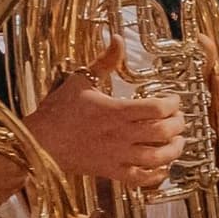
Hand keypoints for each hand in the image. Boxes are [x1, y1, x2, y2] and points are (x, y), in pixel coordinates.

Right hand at [25, 74, 187, 188]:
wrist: (38, 142)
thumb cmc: (58, 111)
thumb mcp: (80, 80)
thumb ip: (104, 61)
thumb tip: (116, 39)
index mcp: (116, 111)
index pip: (157, 108)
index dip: (173, 104)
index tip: (174, 100)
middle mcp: (121, 134)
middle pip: (163, 132)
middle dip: (178, 125)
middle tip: (180, 119)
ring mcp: (118, 155)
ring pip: (158, 157)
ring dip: (174, 150)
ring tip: (178, 142)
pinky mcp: (112, 172)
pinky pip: (141, 179)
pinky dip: (157, 175)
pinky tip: (163, 167)